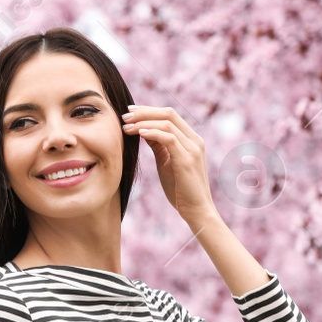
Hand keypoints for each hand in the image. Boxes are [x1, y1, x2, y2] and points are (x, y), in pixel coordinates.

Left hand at [121, 105, 218, 228]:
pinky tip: (138, 134)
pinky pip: (168, 139)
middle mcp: (195, 141)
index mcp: (192, 140)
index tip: (130, 113)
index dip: (149, 110)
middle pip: (169, 114)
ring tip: (126, 127)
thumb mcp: (167, 163)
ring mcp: (193, 149)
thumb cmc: (181, 190)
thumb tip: (144, 131)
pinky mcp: (187, 160)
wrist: (197, 211)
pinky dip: (152, 133)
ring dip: (144, 122)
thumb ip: (159, 146)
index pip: (170, 115)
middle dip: (144, 112)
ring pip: (167, 124)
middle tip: (124, 116)